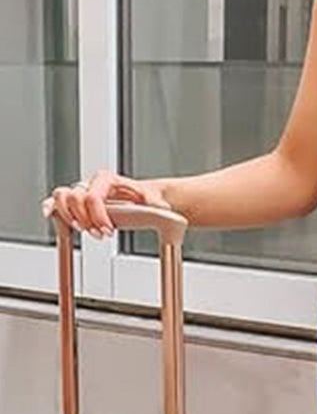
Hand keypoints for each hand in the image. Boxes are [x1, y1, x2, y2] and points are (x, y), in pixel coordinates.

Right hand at [41, 169, 172, 238]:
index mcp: (107, 180)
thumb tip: (167, 216)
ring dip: (69, 217)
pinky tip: (51, 217)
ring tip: (87, 230)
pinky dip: (53, 209)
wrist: (150, 201)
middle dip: (84, 218)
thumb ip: (158, 209)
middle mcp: (92, 183)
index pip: (93, 196)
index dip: (98, 216)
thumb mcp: (156, 204)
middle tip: (99, 233)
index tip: (108, 232)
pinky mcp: (80, 203)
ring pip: (62, 197)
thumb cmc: (151, 201)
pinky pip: (59, 202)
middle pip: (73, 197)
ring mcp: (84, 192)